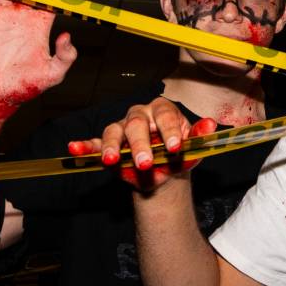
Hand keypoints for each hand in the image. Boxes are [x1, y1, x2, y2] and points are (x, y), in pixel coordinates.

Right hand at [66, 100, 214, 190]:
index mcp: (163, 111)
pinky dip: (84, 146)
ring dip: (113, 146)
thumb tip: (212, 125)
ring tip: (112, 161)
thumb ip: (199, 137)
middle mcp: (140, 115)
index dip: (170, 131)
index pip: (165, 115)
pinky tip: (74, 148)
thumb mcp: (192, 149)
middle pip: (136, 123)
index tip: (175, 149)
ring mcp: (122, 129)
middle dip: (140, 144)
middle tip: (145, 163)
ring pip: (114, 131)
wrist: (165, 174)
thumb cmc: (178, 156)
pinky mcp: (108, 145)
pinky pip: (94, 143)